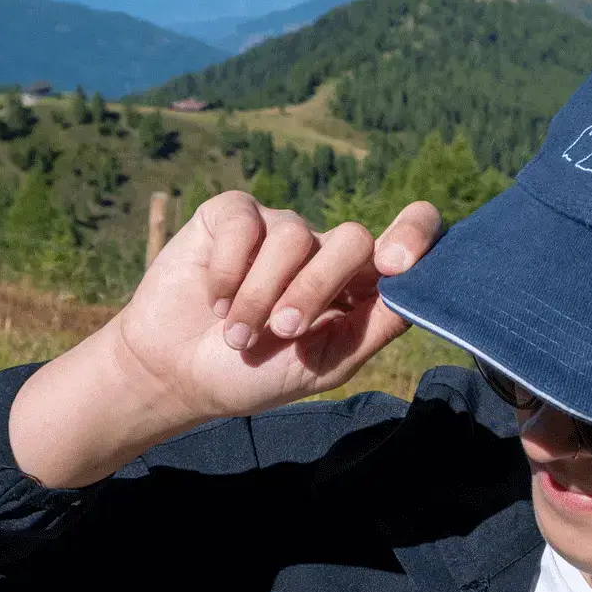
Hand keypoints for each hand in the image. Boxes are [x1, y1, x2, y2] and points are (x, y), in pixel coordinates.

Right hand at [116, 191, 442, 420]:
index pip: (408, 237)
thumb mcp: (323, 365)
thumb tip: (416, 293)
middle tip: (283, 331)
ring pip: (295, 237)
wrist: (176, 376)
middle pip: (352, 239)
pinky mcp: (233, 216)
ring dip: (262, 295)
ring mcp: (277, 229)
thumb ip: (373, 328)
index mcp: (356, 285)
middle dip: (317, 288)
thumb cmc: (254, 374)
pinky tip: (215, 301)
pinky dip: (229, 272)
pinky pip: (246, 225)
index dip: (415, 235)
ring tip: (237, 334)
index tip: (395, 264)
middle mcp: (322, 249)